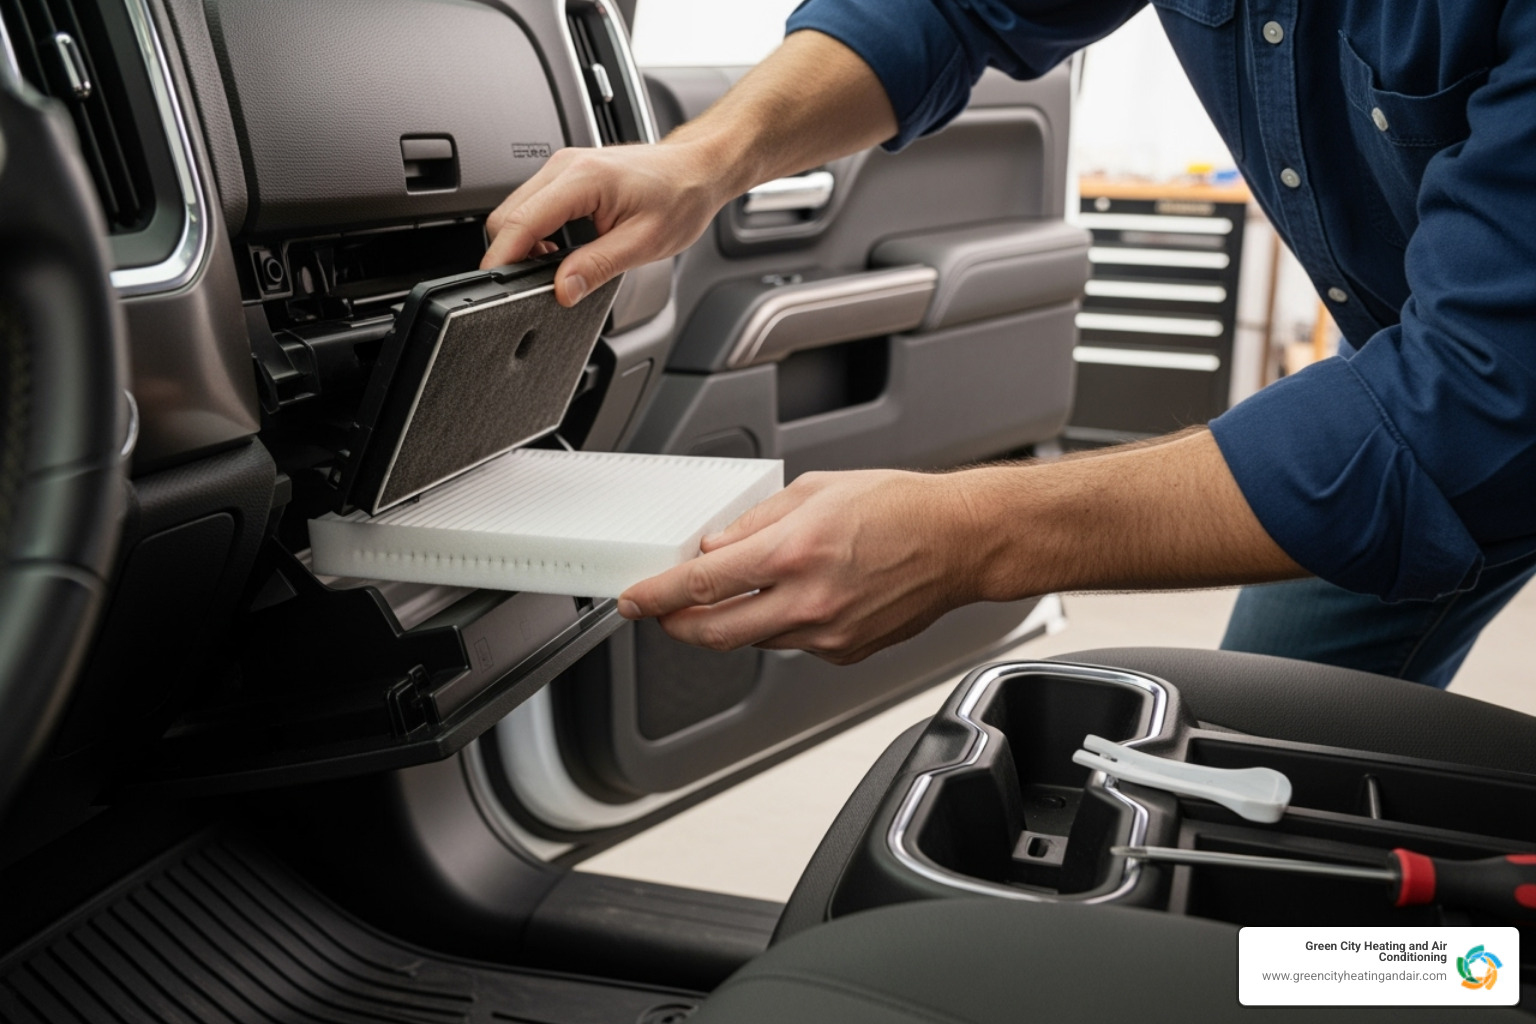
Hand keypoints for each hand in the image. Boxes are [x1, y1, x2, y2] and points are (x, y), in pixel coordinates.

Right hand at [481, 141, 734, 305]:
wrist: (698, 170)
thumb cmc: (681, 197)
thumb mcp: (643, 243)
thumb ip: (597, 267)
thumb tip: (562, 290)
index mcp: (582, 178)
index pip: (520, 221)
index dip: (502, 258)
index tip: (496, 287)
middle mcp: (565, 166)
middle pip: (507, 215)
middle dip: (511, 255)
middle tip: (533, 286)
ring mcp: (563, 167)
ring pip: (515, 210)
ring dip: (524, 244)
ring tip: (554, 268)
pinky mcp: (566, 174)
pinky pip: (532, 205)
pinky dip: (535, 232)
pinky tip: (558, 250)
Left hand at [617, 470, 988, 664]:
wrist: (961, 541)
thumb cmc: (901, 508)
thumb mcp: (814, 490)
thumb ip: (755, 522)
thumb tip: (714, 547)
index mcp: (794, 552)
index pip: (700, 585)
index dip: (655, 596)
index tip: (632, 600)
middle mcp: (807, 601)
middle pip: (713, 633)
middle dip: (675, 626)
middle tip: (660, 613)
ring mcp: (827, 633)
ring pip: (753, 640)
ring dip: (730, 623)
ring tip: (733, 594)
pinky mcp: (845, 651)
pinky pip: (792, 644)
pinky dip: (778, 625)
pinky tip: (794, 598)